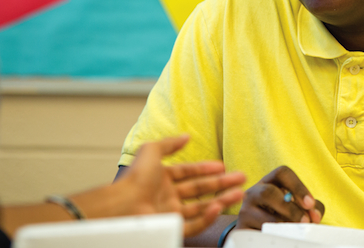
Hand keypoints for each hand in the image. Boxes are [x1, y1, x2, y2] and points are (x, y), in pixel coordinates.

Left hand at [119, 135, 245, 236]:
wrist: (124, 205)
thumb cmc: (134, 179)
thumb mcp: (151, 150)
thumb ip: (170, 143)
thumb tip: (186, 136)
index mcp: (161, 178)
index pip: (189, 172)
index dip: (206, 168)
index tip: (222, 166)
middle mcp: (167, 195)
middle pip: (200, 189)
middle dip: (221, 183)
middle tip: (239, 178)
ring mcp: (170, 213)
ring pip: (201, 207)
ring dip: (221, 200)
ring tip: (238, 193)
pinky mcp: (171, 227)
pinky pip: (194, 225)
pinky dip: (208, 218)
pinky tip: (218, 208)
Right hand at [237, 166, 324, 229]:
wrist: (255, 232)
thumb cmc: (280, 216)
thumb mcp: (295, 207)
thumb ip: (310, 208)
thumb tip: (315, 216)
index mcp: (269, 182)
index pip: (282, 173)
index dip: (298, 186)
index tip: (310, 203)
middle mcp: (254, 192)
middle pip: (268, 192)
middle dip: (290, 207)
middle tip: (305, 221)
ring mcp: (245, 210)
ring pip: (262, 214)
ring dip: (283, 224)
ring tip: (295, 231)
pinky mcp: (242, 228)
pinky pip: (257, 231)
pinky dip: (273, 235)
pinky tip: (281, 237)